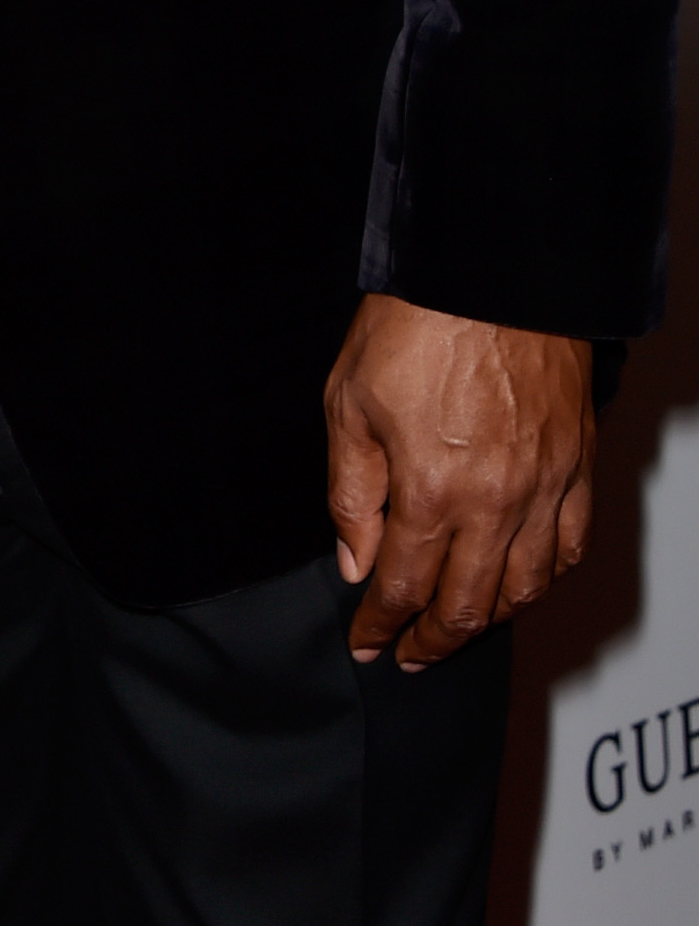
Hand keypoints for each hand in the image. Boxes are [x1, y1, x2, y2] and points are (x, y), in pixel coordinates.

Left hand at [325, 291, 594, 667]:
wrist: (490, 271)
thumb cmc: (417, 322)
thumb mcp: (349, 402)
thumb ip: (351, 494)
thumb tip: (355, 562)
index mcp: (432, 488)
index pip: (403, 586)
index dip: (381, 624)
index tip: (367, 640)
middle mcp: (496, 500)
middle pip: (468, 605)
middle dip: (433, 641)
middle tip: (409, 654)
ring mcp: (545, 486)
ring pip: (524, 587)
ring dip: (490, 621)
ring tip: (460, 630)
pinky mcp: (577, 464)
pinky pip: (571, 546)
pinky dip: (546, 579)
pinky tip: (523, 585)